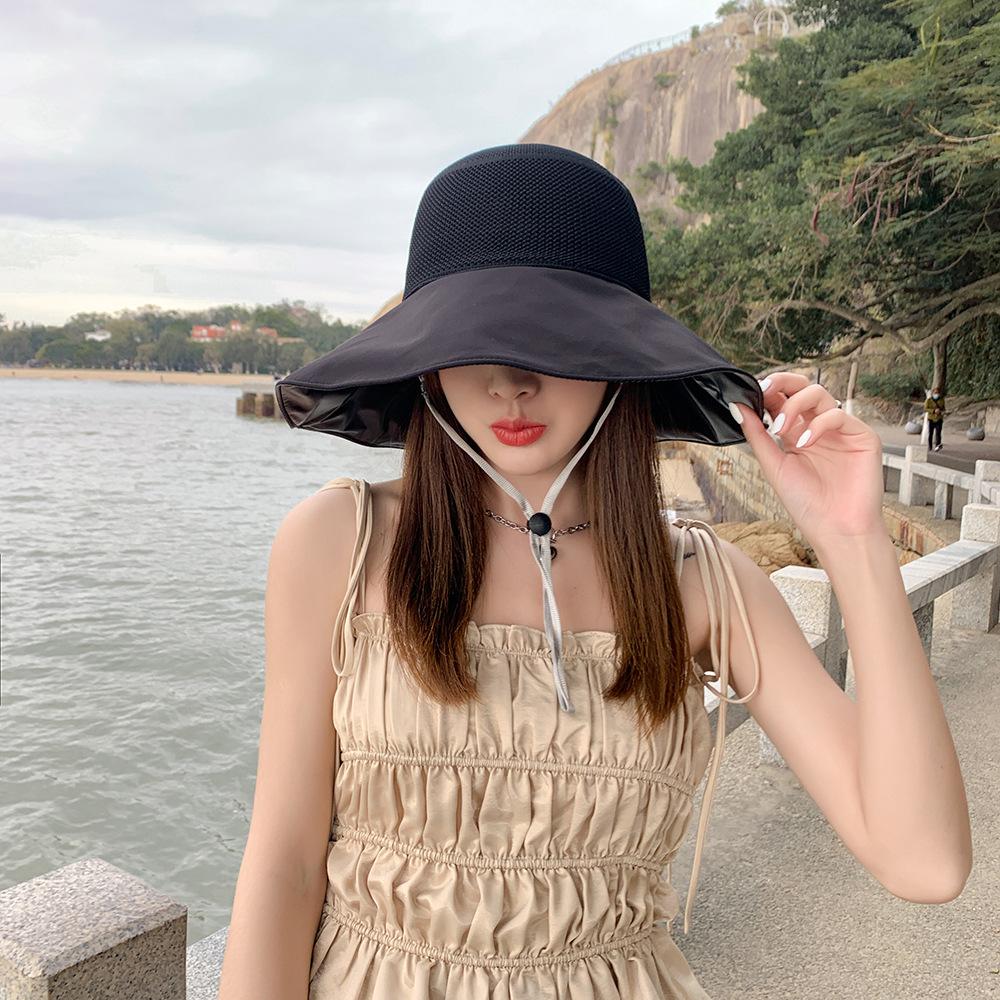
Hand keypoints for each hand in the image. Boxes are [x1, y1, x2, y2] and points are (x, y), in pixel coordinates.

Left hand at [729, 372, 885, 544]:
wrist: (835, 530)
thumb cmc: (807, 504)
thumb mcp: (773, 465)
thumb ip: (757, 435)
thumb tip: (737, 406)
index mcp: (796, 433)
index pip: (782, 399)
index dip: (767, 390)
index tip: (748, 391)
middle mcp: (818, 427)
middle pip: (802, 386)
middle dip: (782, 382)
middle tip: (764, 389)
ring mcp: (840, 430)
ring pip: (819, 393)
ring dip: (794, 405)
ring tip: (780, 429)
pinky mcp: (861, 435)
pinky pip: (838, 414)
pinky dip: (817, 425)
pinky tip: (804, 444)